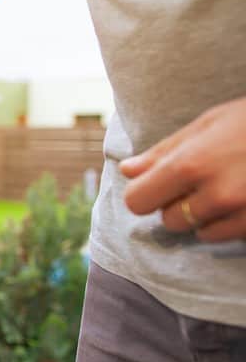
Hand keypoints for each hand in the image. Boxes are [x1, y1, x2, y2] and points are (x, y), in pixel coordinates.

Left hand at [121, 96, 245, 241]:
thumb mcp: (209, 124)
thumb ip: (164, 151)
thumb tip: (127, 171)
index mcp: (191, 164)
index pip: (138, 201)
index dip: (145, 193)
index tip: (156, 184)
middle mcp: (215, 194)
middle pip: (167, 220)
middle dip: (177, 204)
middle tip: (201, 180)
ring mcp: (242, 214)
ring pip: (198, 232)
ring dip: (205, 216)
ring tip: (229, 185)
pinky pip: (228, 237)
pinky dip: (230, 223)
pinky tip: (244, 198)